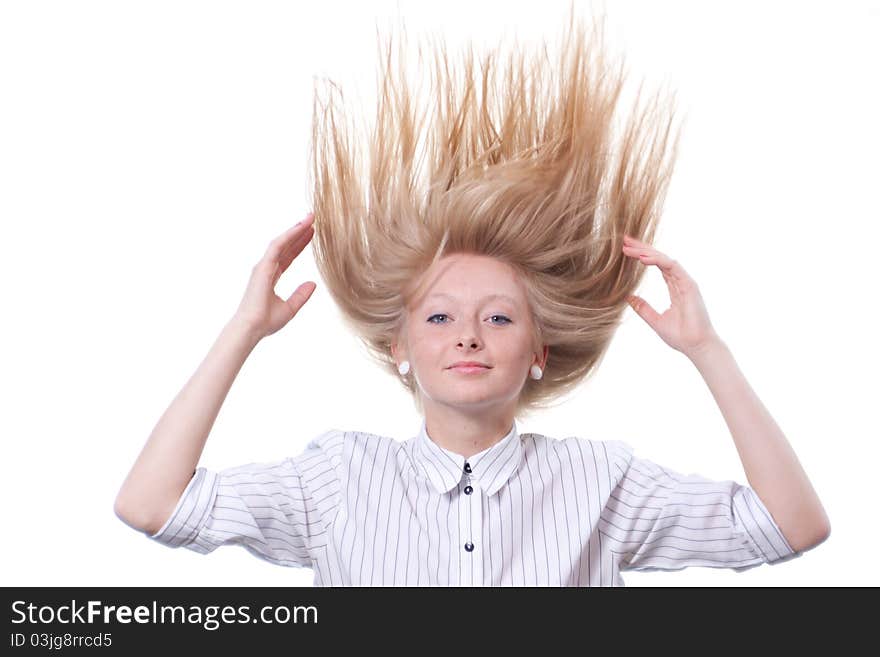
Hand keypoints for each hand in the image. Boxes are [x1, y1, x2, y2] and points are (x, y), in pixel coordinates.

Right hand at [233, 212, 316, 339]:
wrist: (252, 328)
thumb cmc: (266, 321)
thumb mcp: (290, 308)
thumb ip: (301, 295)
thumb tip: (313, 284)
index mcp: (271, 277)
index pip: (288, 256)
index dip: (300, 245)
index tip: (312, 234)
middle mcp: (266, 268)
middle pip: (286, 246)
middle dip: (298, 232)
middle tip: (312, 219)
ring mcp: (263, 266)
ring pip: (282, 242)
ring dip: (295, 229)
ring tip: (310, 217)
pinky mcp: (263, 266)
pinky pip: (277, 246)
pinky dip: (289, 235)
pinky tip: (300, 227)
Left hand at [621, 234, 720, 358]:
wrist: (696, 346)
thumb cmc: (680, 336)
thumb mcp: (655, 320)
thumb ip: (643, 308)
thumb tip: (628, 298)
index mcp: (674, 287)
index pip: (657, 265)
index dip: (642, 255)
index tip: (626, 249)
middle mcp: (680, 281)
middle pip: (659, 259)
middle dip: (642, 248)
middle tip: (625, 240)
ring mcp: (686, 282)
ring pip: (665, 259)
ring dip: (646, 252)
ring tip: (629, 248)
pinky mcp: (690, 285)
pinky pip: (673, 267)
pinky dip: (658, 260)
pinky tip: (642, 258)